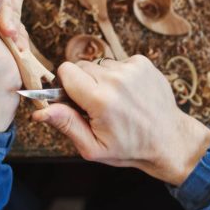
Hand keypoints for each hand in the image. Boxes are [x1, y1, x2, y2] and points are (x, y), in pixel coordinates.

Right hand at [32, 56, 209, 185]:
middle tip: (96, 105)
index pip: (65, 70)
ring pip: (99, 64)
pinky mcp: (142, 62)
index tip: (74, 100)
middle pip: (80, 66)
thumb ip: (66, 124)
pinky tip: (128, 94)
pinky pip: (117, 62)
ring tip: (115, 101)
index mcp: (101, 100)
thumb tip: (40, 112)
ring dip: (101, 79)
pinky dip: (118, 76)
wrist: (169, 139)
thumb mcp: (93, 147)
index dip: (65, 85)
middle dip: (83, 83)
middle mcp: (116, 79)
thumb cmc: (129, 147)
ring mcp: (131, 68)